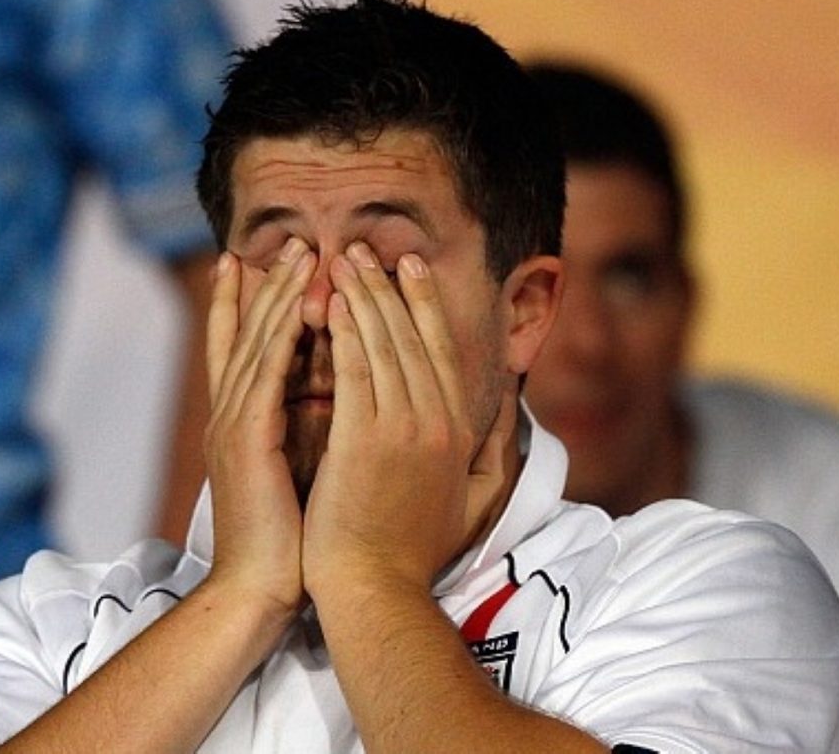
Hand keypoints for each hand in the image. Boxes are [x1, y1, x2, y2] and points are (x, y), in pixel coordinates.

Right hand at [203, 238, 315, 614]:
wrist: (261, 589)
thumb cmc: (292, 538)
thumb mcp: (300, 469)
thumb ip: (310, 428)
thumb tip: (342, 397)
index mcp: (244, 422)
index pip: (246, 348)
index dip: (254, 303)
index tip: (270, 263)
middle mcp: (231, 414)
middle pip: (248, 332)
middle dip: (268, 283)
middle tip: (290, 240)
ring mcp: (233, 425)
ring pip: (256, 343)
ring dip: (276, 295)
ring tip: (297, 253)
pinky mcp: (245, 441)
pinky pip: (265, 375)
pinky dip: (279, 336)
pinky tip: (298, 305)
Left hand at [303, 243, 507, 595]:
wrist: (375, 589)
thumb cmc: (416, 549)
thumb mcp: (475, 500)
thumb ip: (495, 448)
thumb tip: (509, 405)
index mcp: (460, 431)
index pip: (441, 351)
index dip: (424, 305)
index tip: (408, 269)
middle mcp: (437, 421)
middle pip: (411, 337)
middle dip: (388, 286)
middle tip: (367, 248)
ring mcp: (402, 429)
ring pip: (382, 345)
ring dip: (363, 297)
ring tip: (344, 260)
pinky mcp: (363, 440)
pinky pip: (354, 370)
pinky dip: (344, 332)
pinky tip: (329, 302)